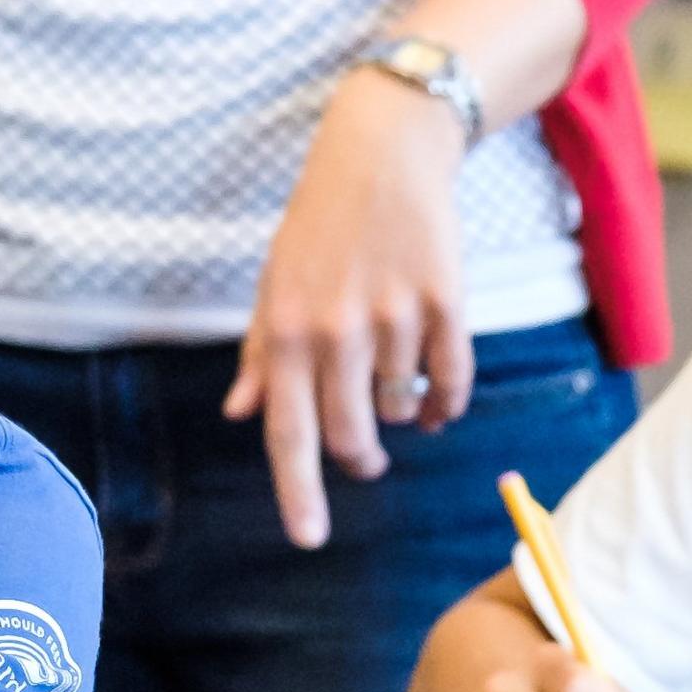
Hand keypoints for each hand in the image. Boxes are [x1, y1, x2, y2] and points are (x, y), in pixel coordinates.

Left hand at [227, 78, 472, 549]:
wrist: (383, 152)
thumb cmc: (320, 223)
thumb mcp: (275, 283)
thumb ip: (261, 354)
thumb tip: (241, 414)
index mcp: (287, 329)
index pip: (289, 432)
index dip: (299, 492)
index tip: (308, 538)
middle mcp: (338, 328)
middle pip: (350, 435)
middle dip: (360, 460)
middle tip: (366, 461)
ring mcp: (395, 315)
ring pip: (401, 407)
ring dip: (400, 416)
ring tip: (398, 396)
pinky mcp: (446, 300)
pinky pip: (451, 380)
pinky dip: (444, 402)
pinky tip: (436, 402)